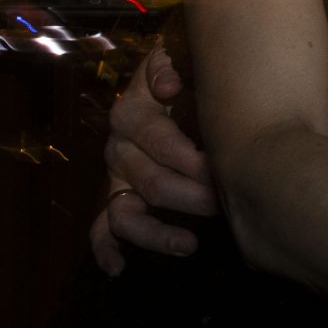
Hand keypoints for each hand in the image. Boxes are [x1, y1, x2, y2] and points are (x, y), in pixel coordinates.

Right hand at [89, 46, 219, 273]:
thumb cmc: (189, 75)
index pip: (159, 142)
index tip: (224, 168)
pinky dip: (105, 249)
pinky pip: (102, 227)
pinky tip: (118, 268)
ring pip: (126, 213)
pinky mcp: (117, 198)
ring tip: (190, 244)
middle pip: (151, 182)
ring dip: (158, 232)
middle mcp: (119, 145)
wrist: (184, 83)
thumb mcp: (181, 58)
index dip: (192, 160)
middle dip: (192, 197)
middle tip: (225, 203)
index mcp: (133, 111)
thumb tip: (167, 87)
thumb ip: (172, 65)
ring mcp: (117, 176)